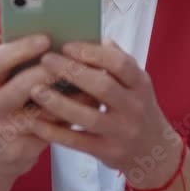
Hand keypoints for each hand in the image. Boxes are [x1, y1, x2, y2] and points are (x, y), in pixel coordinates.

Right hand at [0, 32, 101, 183]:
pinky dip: (71, 115)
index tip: (46, 39)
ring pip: (42, 109)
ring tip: (93, 78)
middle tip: (74, 60)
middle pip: (22, 85)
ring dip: (71, 94)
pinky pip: (51, 129)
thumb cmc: (1, 105)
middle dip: (51, 71)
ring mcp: (2, 129)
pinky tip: (88, 103)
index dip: (21, 48)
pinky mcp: (19, 149)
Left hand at [26, 38, 182, 188]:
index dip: (93, 54)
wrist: (154, 152)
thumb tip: (100, 38)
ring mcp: (121, 131)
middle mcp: (133, 107)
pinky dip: (55, 132)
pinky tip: (35, 122)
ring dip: (59, 103)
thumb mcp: (138, 84)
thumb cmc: (139, 109)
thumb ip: (120, 62)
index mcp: (140, 84)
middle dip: (72, 72)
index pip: (120, 64)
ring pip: (88, 116)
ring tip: (35, 89)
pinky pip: (77, 141)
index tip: (67, 46)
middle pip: (102, 87)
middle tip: (46, 60)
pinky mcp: (107, 152)